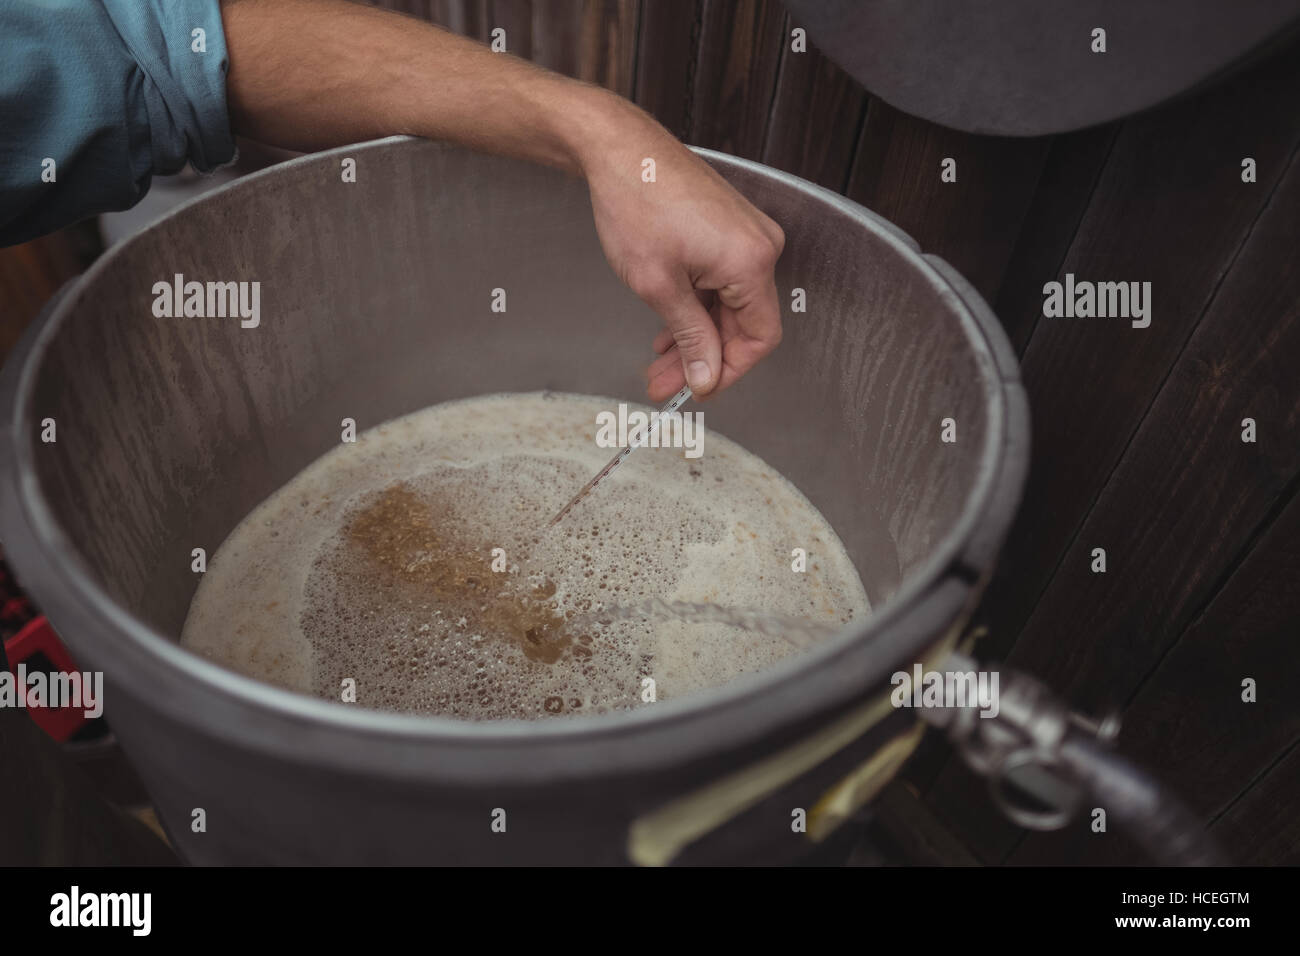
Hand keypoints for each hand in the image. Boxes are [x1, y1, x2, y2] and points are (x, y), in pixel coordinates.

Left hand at [578, 96, 784, 400]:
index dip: (728, 369)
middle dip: (702, 356)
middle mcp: (760, 246)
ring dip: (695, 335)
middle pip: (741, 324)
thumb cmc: (636, 203)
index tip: (698, 387)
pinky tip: (667, 327)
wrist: (620, 150)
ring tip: (658, 361)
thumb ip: (690, 337)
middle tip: (664, 382)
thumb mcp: (659, 286)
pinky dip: (696, 307)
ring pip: (727, 306)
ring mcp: (746, 235)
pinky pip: (721, 282)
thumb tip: (707, 375)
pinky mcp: (729, 228)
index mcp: (751, 261)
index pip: (759, 338)